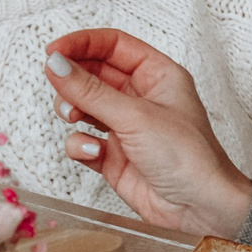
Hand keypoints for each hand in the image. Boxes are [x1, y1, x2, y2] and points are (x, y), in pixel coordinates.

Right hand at [44, 28, 251, 237]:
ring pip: (83, 106)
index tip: (53, 50)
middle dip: (72, 79)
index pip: (114, 45)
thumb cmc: (188, 157)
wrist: (198, 208)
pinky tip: (96, 153)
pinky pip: (82, 140)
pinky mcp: (112, 155)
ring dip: (72, 109)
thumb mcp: (136, 116)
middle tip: (57, 85)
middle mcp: (141, 97)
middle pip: (93, 73)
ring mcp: (125, 126)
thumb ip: (90, 91)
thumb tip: (56, 64)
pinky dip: (81, 145)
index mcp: (158, 75)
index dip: (82, 43)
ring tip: (75, 118)